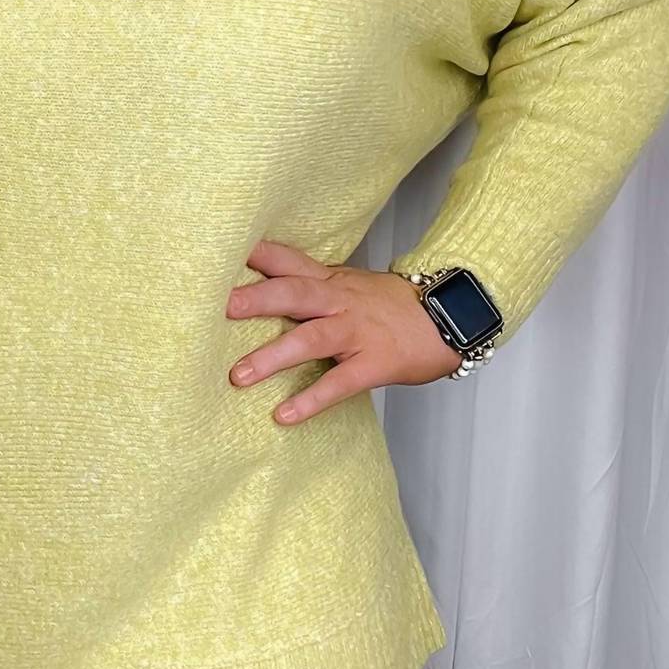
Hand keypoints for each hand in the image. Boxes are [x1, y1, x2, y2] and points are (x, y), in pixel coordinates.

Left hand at [226, 238, 463, 423]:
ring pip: (312, 339)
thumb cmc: (389, 304)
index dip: (255, 256)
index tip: (216, 253)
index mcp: (329, 280)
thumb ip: (306, 282)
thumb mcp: (347, 283)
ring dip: (273, 356)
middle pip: (294, 293)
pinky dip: (311, 400)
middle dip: (256, 299)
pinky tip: (285, 415)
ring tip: (239, 375)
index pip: (287, 260)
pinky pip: (339, 384)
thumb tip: (255, 282)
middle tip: (221, 307)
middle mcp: (339, 301)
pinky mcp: (375, 363)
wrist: (452, 315)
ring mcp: (358, 332)